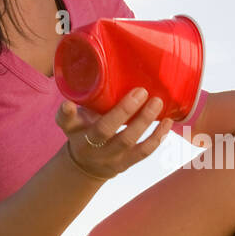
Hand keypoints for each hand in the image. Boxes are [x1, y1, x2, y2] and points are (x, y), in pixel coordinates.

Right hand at [56, 88, 173, 180]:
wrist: (86, 166)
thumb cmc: (83, 131)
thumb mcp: (76, 119)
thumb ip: (85, 100)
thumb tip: (104, 70)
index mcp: (74, 131)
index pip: (67, 122)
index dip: (66, 113)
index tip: (67, 104)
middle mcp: (89, 146)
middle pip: (105, 130)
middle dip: (124, 111)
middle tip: (141, 91)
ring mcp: (109, 157)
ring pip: (128, 141)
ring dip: (145, 121)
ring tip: (158, 102)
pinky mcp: (126, 164)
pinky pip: (144, 152)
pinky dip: (158, 136)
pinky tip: (168, 121)